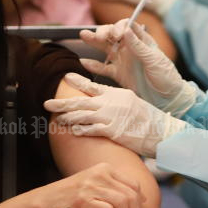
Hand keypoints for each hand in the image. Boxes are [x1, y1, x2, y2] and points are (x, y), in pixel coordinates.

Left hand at [45, 73, 186, 157]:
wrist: (160, 130)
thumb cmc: (148, 118)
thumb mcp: (131, 102)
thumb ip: (116, 100)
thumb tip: (103, 102)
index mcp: (115, 94)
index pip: (93, 86)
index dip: (77, 81)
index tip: (66, 76)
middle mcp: (111, 103)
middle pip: (81, 101)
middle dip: (62, 103)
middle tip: (46, 103)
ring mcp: (110, 116)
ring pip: (82, 115)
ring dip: (68, 118)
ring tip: (57, 119)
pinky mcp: (112, 130)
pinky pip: (92, 130)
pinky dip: (81, 130)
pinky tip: (73, 131)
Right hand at [52, 162, 145, 207]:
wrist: (46, 201)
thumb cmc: (72, 196)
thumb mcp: (94, 183)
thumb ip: (114, 187)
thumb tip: (141, 197)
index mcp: (104, 168)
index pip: (132, 184)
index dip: (140, 202)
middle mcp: (99, 174)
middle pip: (130, 194)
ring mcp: (91, 185)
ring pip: (122, 202)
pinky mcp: (83, 199)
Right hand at [79, 20, 196, 116]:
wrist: (168, 99)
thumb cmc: (166, 77)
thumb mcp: (154, 60)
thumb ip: (139, 46)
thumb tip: (126, 29)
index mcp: (141, 41)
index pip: (127, 26)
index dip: (118, 26)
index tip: (116, 35)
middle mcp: (130, 48)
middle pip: (113, 35)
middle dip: (103, 32)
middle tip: (97, 36)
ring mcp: (123, 61)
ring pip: (105, 48)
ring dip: (94, 42)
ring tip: (84, 36)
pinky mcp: (118, 75)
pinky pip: (104, 68)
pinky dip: (93, 65)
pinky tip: (83, 62)